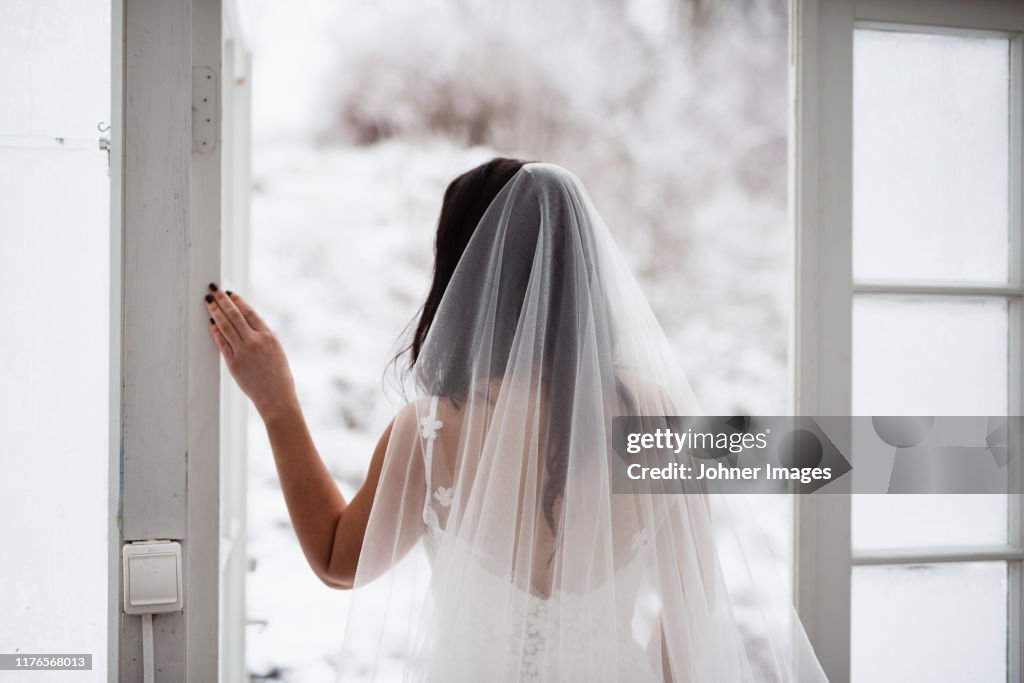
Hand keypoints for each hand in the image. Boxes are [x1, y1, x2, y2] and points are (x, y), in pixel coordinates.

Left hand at [204, 284, 297, 420]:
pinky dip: (215, 331)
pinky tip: (210, 323)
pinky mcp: (234, 363)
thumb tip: (246, 321)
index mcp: (269, 336)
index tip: (229, 293)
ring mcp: (243, 352)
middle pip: (234, 315)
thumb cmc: (279, 375)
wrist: (277, 397)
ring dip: (215, 311)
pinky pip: (221, 343)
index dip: (237, 301)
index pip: (249, 312)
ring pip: (225, 326)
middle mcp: (255, 341)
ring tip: (208, 301)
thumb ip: (262, 335)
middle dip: (222, 300)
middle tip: (213, 288)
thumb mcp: (276, 349)